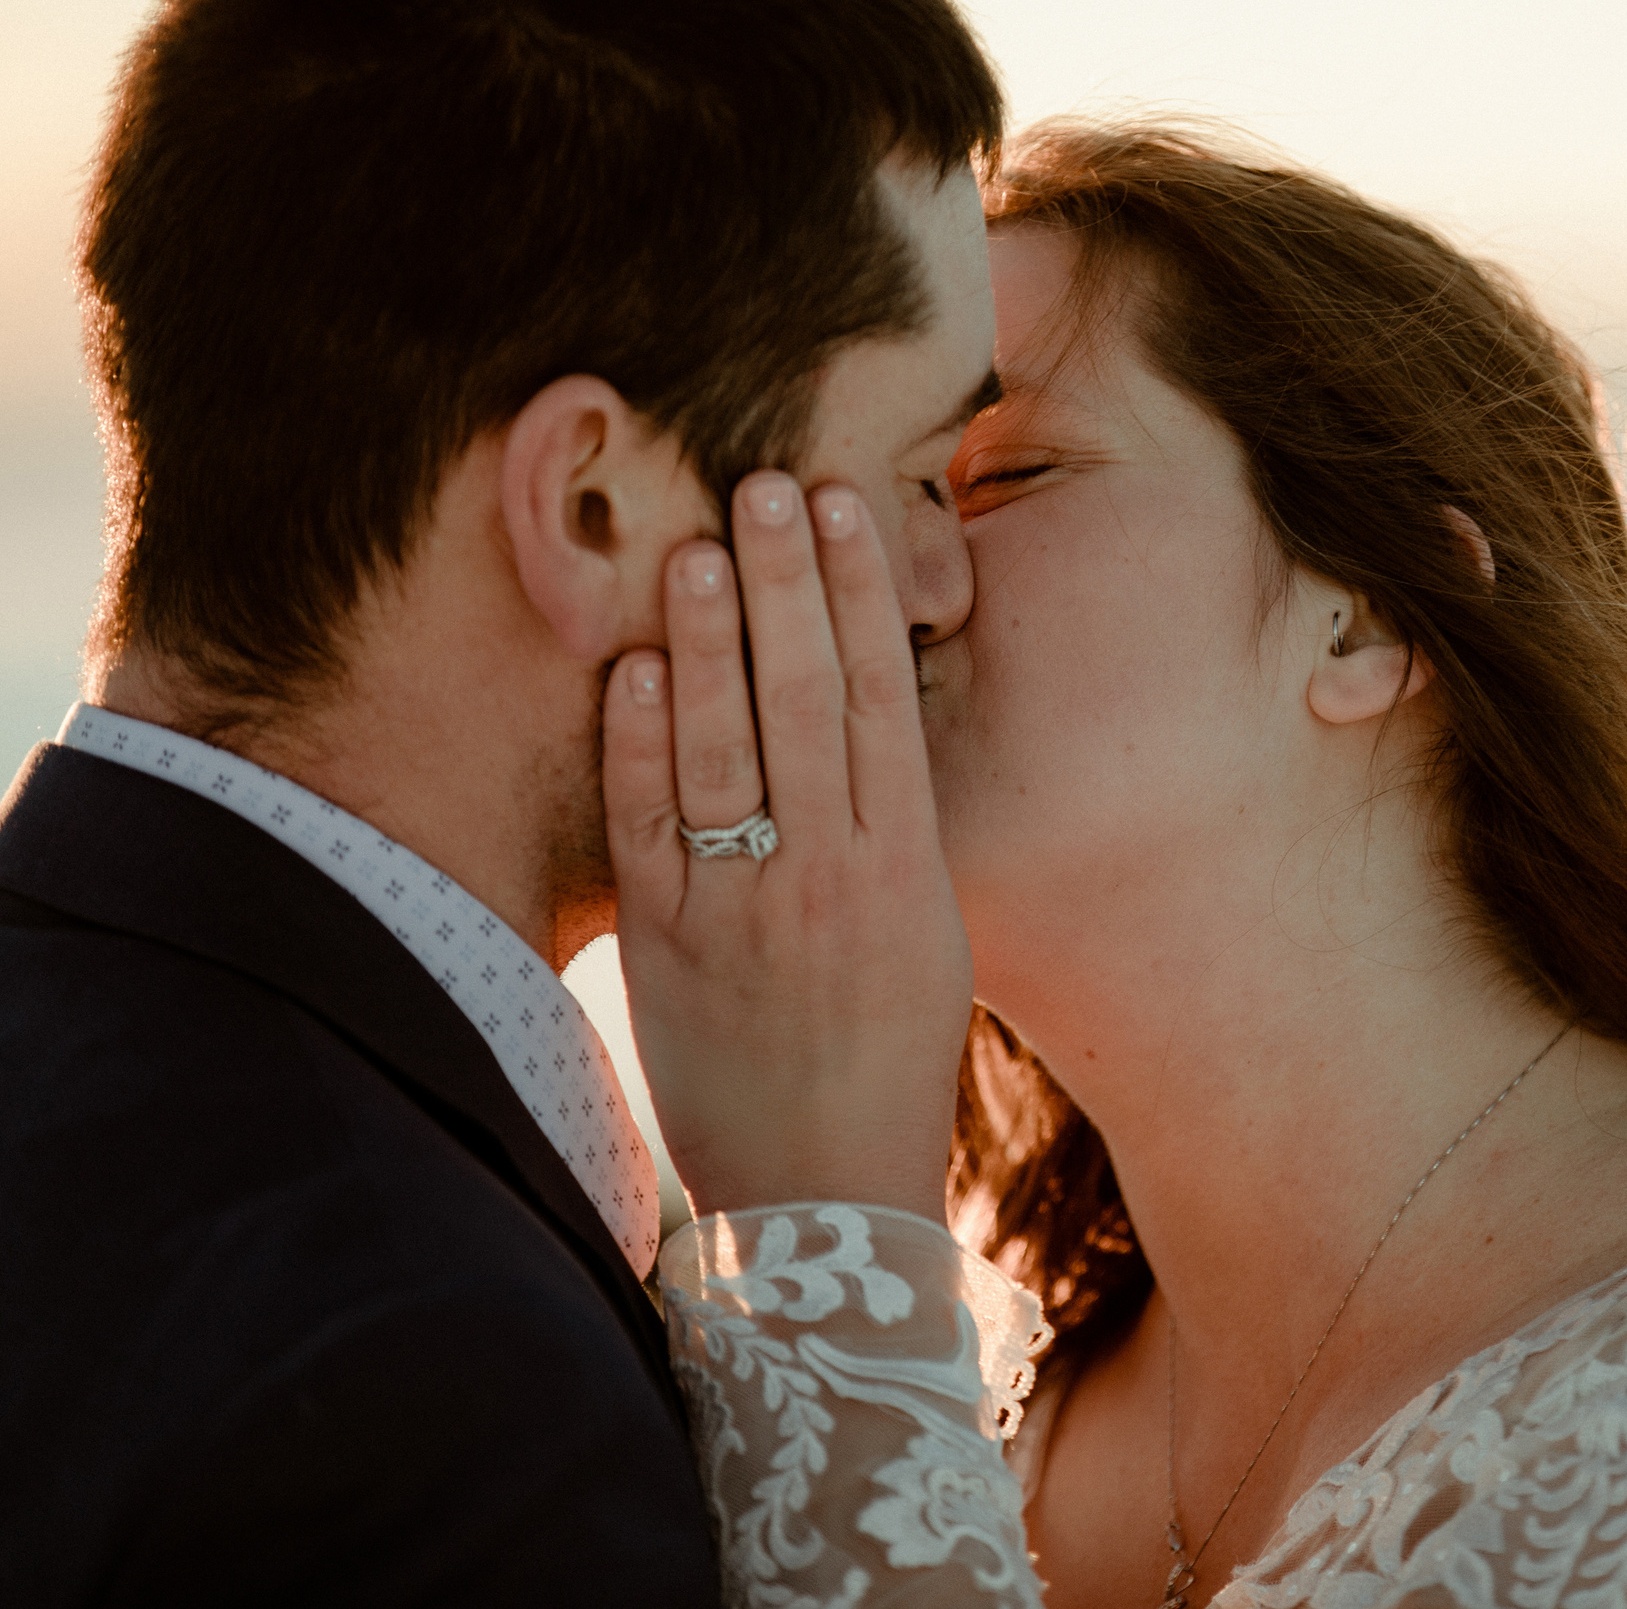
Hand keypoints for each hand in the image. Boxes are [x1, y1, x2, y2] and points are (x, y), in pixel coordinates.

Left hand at [602, 472, 969, 1220]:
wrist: (824, 1198)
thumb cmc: (888, 1062)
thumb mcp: (930, 940)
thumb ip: (897, 834)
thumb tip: (869, 722)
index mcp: (907, 871)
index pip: (884, 701)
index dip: (863, 599)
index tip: (849, 511)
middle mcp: (831, 877)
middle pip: (808, 701)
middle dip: (788, 586)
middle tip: (767, 484)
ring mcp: (745, 909)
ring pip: (728, 747)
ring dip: (712, 639)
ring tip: (697, 547)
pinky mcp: (667, 946)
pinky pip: (652, 824)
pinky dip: (644, 740)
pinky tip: (641, 665)